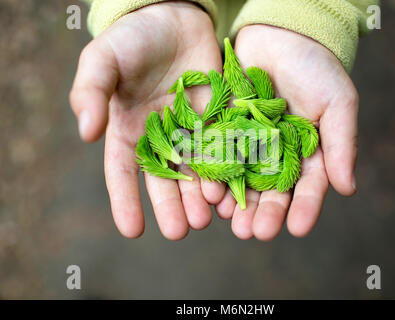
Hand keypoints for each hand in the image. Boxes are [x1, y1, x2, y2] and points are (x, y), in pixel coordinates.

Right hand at [70, 2, 224, 238]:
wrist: (174, 17)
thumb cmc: (132, 39)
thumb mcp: (102, 60)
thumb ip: (90, 93)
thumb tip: (86, 132)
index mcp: (128, 132)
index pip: (123, 173)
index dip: (125, 201)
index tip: (132, 230)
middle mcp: (160, 139)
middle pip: (164, 180)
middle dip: (171, 207)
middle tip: (179, 231)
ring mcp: (191, 131)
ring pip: (195, 171)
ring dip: (199, 196)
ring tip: (206, 218)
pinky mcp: (217, 120)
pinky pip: (222, 150)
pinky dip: (225, 170)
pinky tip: (230, 189)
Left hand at [215, 25, 358, 239]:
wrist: (281, 36)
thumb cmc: (316, 68)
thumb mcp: (338, 103)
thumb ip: (342, 144)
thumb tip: (348, 189)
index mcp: (308, 153)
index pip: (307, 187)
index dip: (304, 208)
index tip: (298, 229)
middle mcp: (277, 155)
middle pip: (271, 190)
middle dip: (264, 212)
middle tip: (255, 233)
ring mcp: (250, 144)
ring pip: (243, 179)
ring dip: (237, 202)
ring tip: (231, 220)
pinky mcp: (225, 130)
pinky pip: (220, 155)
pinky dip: (215, 173)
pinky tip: (210, 192)